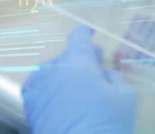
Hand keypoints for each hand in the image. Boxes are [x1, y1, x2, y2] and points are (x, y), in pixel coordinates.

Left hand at [22, 25, 136, 133]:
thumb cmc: (107, 123)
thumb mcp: (124, 98)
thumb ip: (114, 79)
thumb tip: (103, 74)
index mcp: (78, 62)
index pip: (78, 38)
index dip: (84, 33)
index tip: (88, 31)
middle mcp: (55, 69)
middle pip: (66, 56)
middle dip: (79, 58)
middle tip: (93, 68)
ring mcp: (40, 88)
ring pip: (50, 71)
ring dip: (62, 72)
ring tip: (73, 84)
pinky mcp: (30, 107)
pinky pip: (36, 87)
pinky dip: (45, 85)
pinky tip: (52, 92)